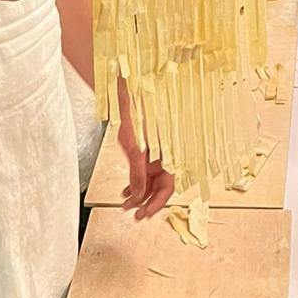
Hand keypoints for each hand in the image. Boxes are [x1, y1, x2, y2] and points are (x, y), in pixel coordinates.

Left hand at [116, 79, 175, 219]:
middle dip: (145, 201)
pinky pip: (150, 166)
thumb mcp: (132, 143)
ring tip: (126, 200)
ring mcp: (162, 149)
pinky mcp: (154, 144)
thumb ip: (136, 171)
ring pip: (155, 178)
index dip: (154, 205)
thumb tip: (137, 195)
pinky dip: (139, 178)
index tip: (141, 216)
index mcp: (172, 153)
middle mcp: (170, 153)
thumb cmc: (137, 105)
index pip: (168, 188)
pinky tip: (128, 186)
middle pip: (162, 185)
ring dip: (140, 191)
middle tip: (131, 211)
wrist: (135, 81)